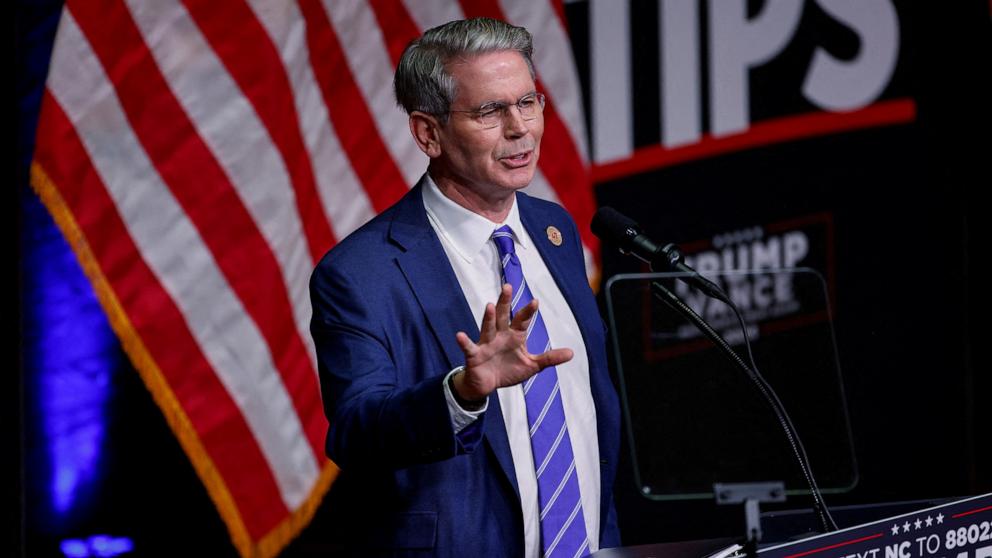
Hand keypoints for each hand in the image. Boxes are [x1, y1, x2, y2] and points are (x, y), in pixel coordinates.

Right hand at [453, 283, 572, 402]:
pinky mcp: (474, 354)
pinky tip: (460, 335)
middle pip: (502, 316)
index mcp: (515, 336)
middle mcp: (500, 335)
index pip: (522, 320)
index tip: (535, 301)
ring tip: (490, 306)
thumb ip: (549, 358)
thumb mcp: (532, 366)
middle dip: (505, 302)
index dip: (528, 312)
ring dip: (488, 317)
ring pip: (487, 328)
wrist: (488, 385)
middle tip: (508, 287)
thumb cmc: (509, 371)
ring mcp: (486, 343)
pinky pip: (469, 347)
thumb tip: (572, 353)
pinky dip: (464, 342)